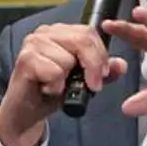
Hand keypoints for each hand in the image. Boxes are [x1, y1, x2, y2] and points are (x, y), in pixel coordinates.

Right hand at [0, 23, 129, 145]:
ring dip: (68, 80)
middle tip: (92, 86)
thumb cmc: (51, 93)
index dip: (100, 54)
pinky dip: (56, 86)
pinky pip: (55, 72)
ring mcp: (33, 43)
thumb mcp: (84, 83)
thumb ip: (102, 72)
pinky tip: (46, 89)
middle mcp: (45, 32)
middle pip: (82, 40)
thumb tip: (121, 64)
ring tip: (56, 85)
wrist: (26, 113)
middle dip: (93, 66)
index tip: (103, 74)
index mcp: (60, 32)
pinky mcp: (25, 59)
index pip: (89, 32)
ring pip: (68, 59)